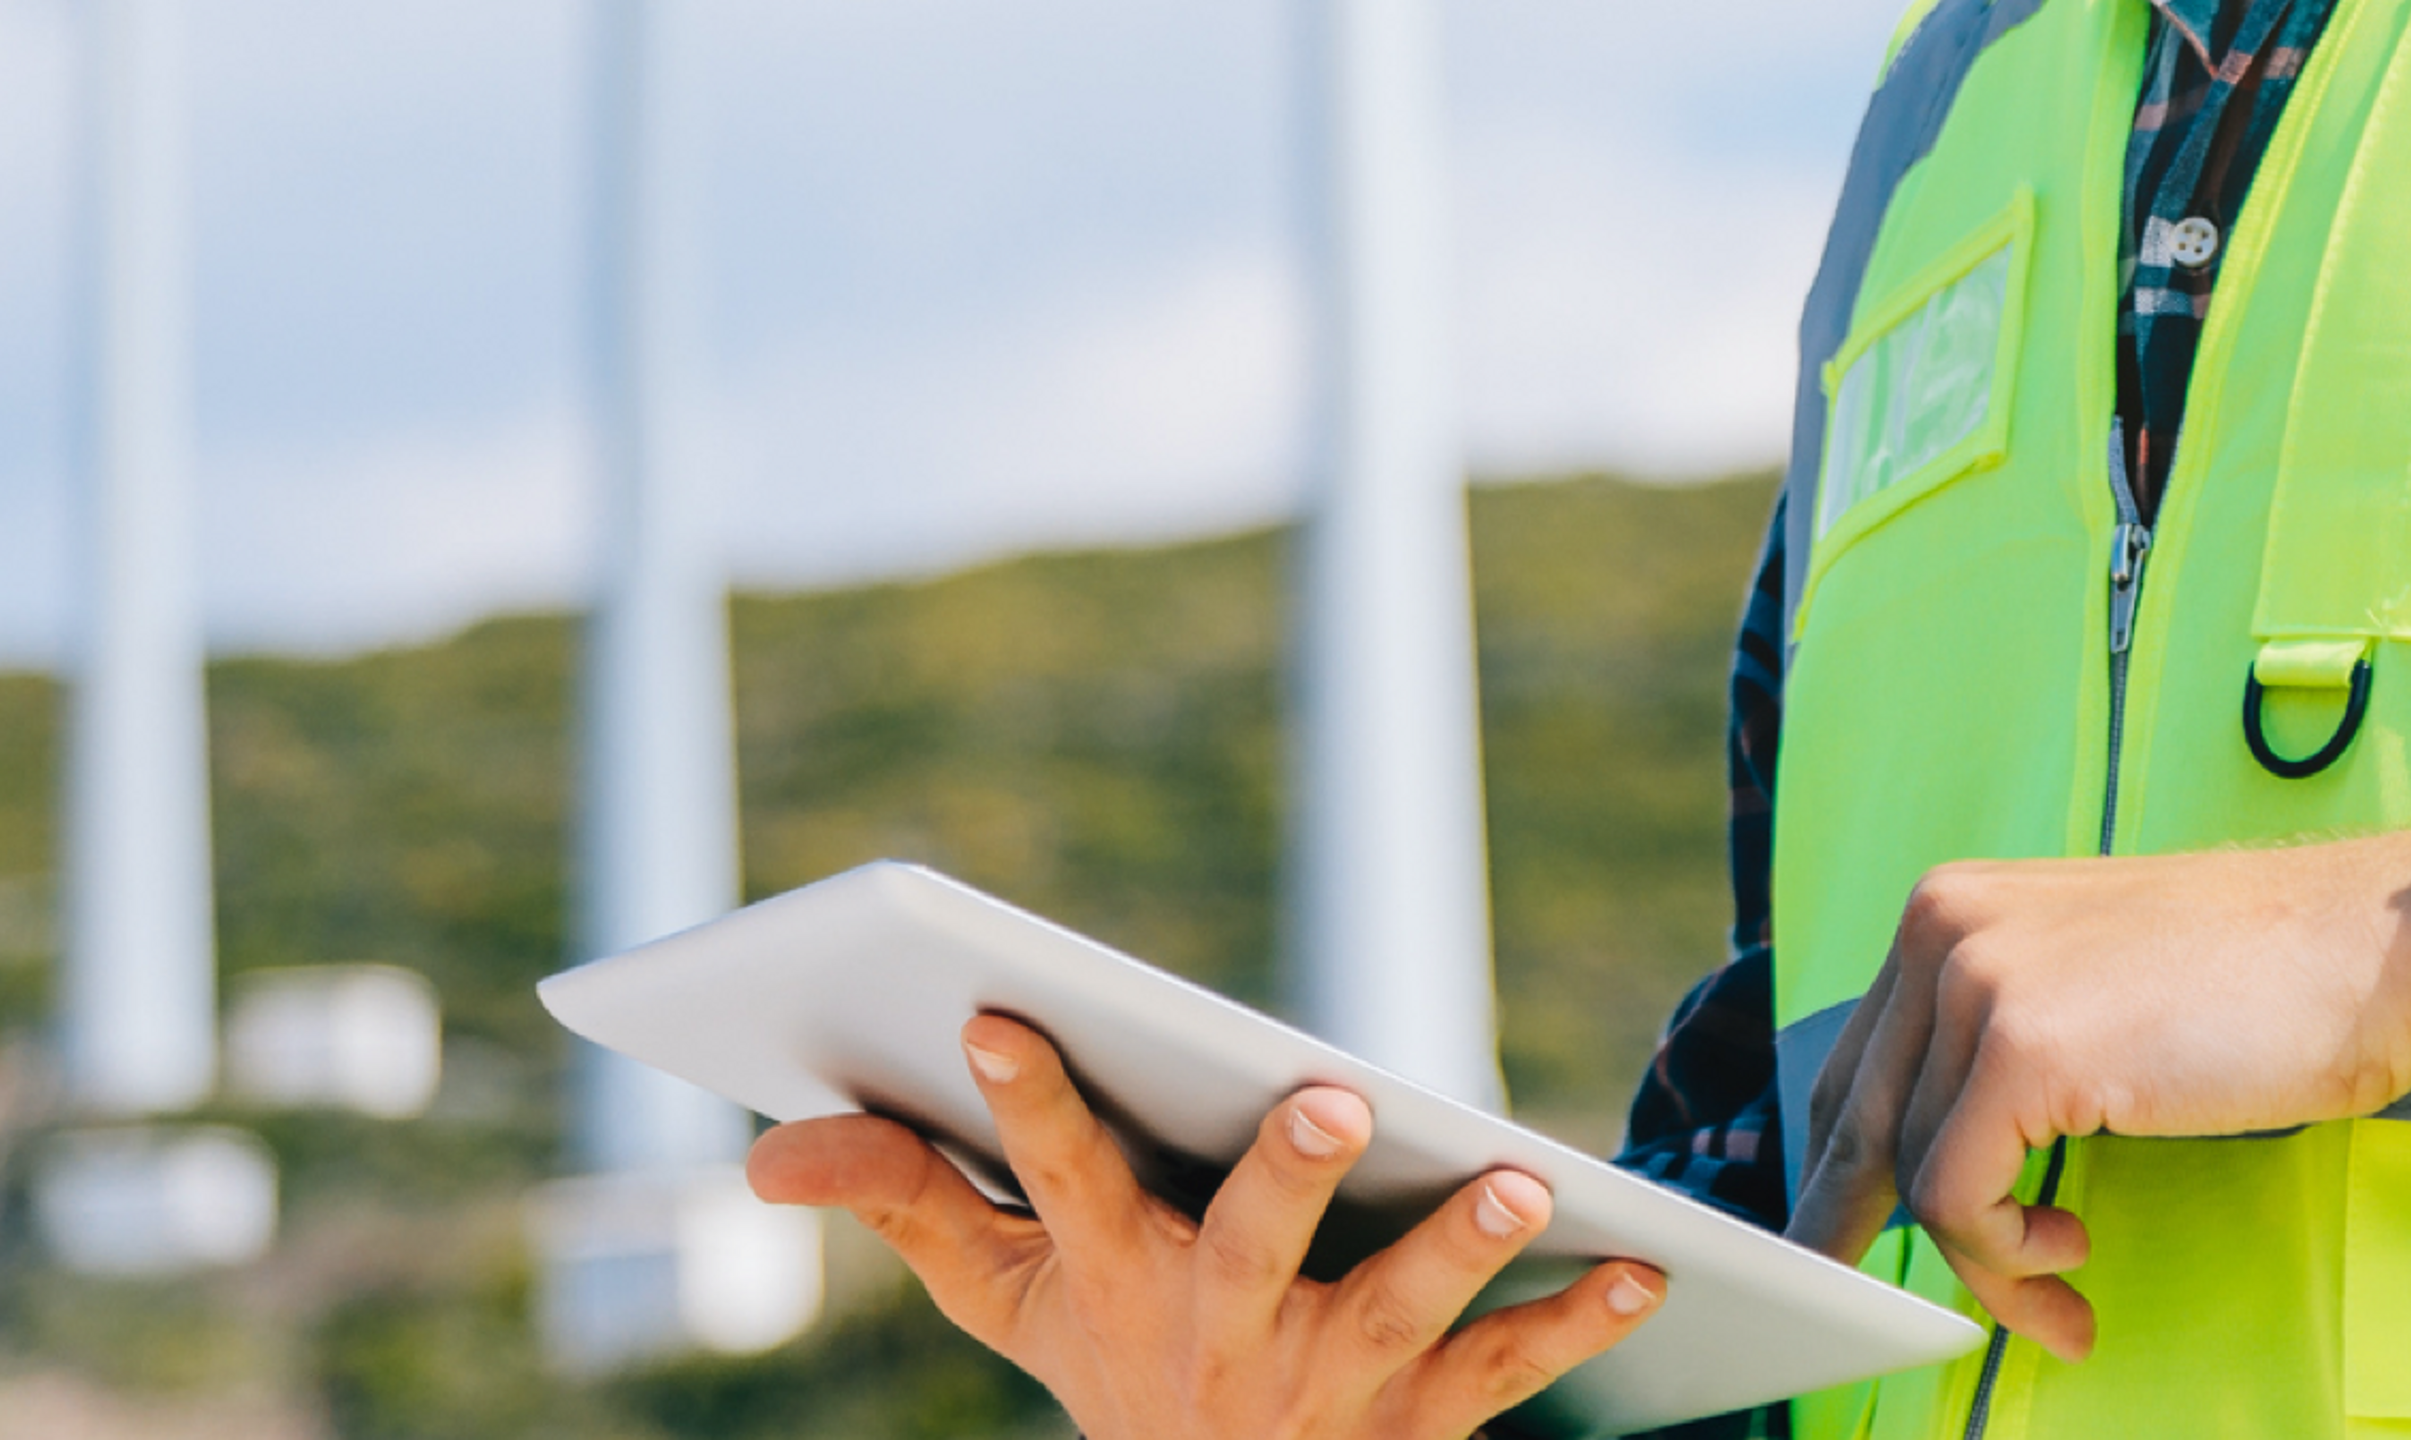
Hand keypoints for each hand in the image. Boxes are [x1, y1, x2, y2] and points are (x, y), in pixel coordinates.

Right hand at [746, 1013, 1667, 1439]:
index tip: (1000, 1010)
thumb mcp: (1001, 1298)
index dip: (1023, 1099)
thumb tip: (768, 1148)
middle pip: (1248, 1244)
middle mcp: (1217, 1329)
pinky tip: (1642, 1266)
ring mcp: (1328, 1379)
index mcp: (1109, 1273)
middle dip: (1288, 1173)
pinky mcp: (1426, 1415)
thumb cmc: (1112, 1357)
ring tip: (1517, 1177)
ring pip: (1400, 1309)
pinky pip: (1510, 1367)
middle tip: (1335, 1095)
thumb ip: (900, 1201)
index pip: (1051, 1173)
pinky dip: (1576, 1320)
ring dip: (1461, 1244)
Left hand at [1788, 832, 2410, 1361]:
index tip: (1840, 1235)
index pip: (1859, 1061)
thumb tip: (1943, 1146)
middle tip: (1871, 1306)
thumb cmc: (2261, 981)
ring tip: (2058, 1294)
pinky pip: (1959, 1199)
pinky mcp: (2023, 1050)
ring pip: (1915, 1173)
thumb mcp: (2089, 990)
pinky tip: (2070, 1255)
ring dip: (1985, 1262)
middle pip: (1858, 1117)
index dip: (1842, 1164)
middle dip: (1856, 1227)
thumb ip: (2002, 1043)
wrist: (2370, 949)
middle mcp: (1943, 930)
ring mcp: (1978, 983)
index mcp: (1953, 910)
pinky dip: (2006, 1257)